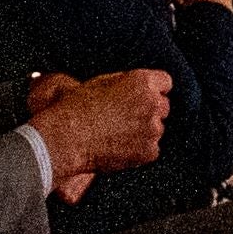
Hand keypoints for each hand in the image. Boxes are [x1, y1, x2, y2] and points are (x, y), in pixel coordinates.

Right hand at [25, 69, 171, 188]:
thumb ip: (127, 83)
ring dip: (143, 131)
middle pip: (162, 106)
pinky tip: (118, 148)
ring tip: (116, 134)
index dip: (153, 90)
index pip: (165, 82)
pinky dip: (138, 151)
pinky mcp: (149, 151)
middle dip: (148, 111)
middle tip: (125, 118)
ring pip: (156, 129)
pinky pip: (150, 149)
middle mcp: (153, 104)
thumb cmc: (77, 108)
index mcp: (143, 82)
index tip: (144, 96)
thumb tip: (138, 87)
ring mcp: (153, 129)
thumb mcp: (102, 82)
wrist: (67, 138)